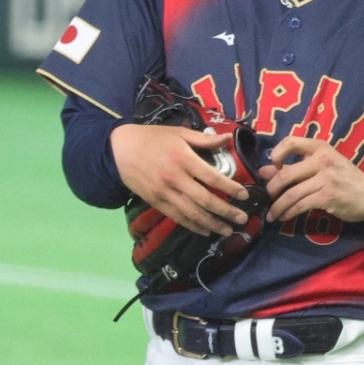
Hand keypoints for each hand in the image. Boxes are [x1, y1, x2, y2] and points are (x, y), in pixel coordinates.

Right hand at [111, 124, 249, 236]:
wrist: (118, 149)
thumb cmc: (153, 138)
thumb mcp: (179, 133)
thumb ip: (205, 139)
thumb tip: (228, 138)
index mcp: (183, 158)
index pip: (212, 177)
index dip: (230, 188)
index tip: (245, 196)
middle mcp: (175, 178)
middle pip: (205, 200)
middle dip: (226, 212)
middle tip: (242, 219)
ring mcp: (164, 192)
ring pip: (191, 213)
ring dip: (212, 224)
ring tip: (228, 231)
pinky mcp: (155, 202)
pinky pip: (177, 217)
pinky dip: (192, 226)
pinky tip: (205, 231)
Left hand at [261, 135, 363, 225]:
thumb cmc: (344, 178)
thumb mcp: (322, 166)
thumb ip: (294, 166)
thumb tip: (263, 171)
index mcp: (320, 148)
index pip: (291, 142)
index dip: (276, 154)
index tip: (274, 166)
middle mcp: (323, 160)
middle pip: (285, 174)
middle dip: (271, 189)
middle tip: (267, 197)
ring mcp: (326, 178)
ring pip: (291, 194)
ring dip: (277, 206)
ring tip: (271, 214)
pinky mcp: (328, 196)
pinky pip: (301, 205)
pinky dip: (289, 213)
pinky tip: (285, 217)